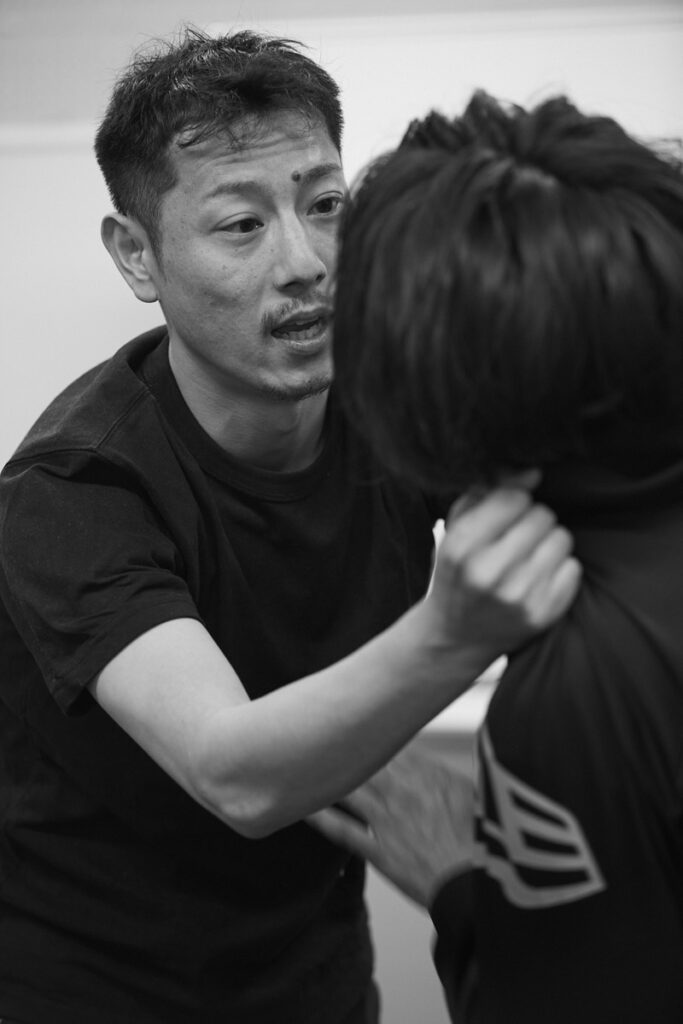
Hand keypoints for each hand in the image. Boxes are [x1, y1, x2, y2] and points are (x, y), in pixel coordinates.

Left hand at [308, 743, 475, 907]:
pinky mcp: (380, 851)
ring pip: (348, 788)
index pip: (390, 743)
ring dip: (323, 775)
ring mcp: (388, 819)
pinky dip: (321, 819)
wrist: (478, 884)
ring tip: (300, 762)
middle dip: (339, 743)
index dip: (368, 731)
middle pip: (362, 758)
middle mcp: (404, 790)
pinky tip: (303, 809)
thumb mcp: (472, 796)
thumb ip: (444, 776)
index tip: (352, 723)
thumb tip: (429, 766)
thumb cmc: (482, 844)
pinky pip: (343, 831)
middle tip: (317, 731)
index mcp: (429, 774)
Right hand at [424, 472, 580, 667]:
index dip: (515, 501)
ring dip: (549, 543)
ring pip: (562, 539)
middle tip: (518, 538)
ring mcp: (518, 596)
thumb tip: (533, 473)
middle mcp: (488, 572)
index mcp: (461, 546)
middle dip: (533, 521)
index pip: (514, 498)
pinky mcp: (542, 614)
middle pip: (543, 516)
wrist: (456, 637)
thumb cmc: (458, 571)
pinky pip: (574, 568)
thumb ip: (487, 492)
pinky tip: (538, 578)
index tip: (506, 515)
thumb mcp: (456, 528)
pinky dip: (560, 569)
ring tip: (529, 557)